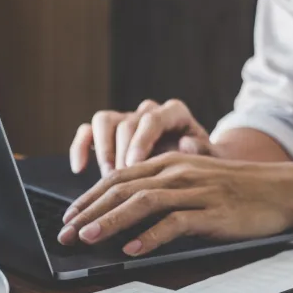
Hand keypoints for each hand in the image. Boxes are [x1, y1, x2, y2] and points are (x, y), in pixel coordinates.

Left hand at [57, 153, 292, 255]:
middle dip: (89, 212)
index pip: (118, 178)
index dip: (88, 198)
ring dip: (112, 222)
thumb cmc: (235, 190)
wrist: (282, 190)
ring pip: (143, 203)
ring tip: (89, 239)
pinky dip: (152, 236)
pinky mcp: (213, 213)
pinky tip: (134, 249)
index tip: (67, 217)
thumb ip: (160, 191)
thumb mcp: (193, 181)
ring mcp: (195, 192)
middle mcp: (177, 173)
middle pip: (122, 189)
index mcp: (168, 163)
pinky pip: (176, 223)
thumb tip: (122, 214)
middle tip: (66, 234)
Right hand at [70, 99, 213, 176]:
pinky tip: (79, 169)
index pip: (153, 118)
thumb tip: (187, 143)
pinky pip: (87, 132)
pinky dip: (80, 148)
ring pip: (104, 121)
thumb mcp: (214, 161)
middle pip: (126, 122)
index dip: (140, 141)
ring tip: (107, 177)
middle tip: (120, 179)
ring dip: (102, 150)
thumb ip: (205, 152)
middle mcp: (148, 113)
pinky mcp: (109, 134)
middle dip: (120, 152)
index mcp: (174, 114)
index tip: (134, 165)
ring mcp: (127, 121)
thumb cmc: (206, 167)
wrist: (196, 172)